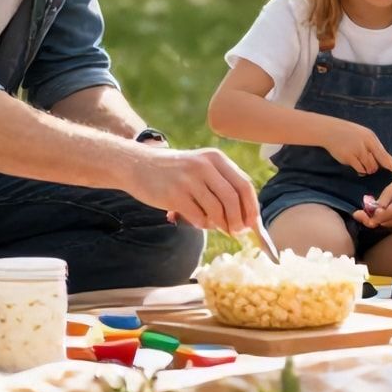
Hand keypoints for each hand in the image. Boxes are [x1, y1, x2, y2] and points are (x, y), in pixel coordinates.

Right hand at [129, 144, 259, 235]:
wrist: (138, 165)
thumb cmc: (175, 171)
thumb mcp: (201, 167)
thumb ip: (222, 185)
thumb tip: (246, 218)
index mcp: (215, 158)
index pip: (244, 185)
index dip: (251, 207)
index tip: (253, 224)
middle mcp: (204, 166)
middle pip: (233, 199)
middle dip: (238, 221)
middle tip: (236, 232)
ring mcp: (189, 180)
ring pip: (217, 211)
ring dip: (220, 224)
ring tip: (214, 225)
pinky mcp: (174, 195)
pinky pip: (199, 218)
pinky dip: (202, 224)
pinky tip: (196, 220)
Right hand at [322, 120, 391, 175]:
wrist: (331, 131)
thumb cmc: (350, 134)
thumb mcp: (364, 136)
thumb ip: (375, 147)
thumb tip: (389, 162)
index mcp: (370, 137)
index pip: (383, 153)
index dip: (389, 163)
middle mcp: (365, 144)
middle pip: (376, 163)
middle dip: (375, 167)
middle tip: (369, 165)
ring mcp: (357, 151)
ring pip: (369, 167)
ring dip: (368, 169)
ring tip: (362, 164)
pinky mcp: (348, 157)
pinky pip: (360, 169)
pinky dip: (361, 170)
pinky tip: (358, 167)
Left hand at [353, 179, 391, 229]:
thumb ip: (384, 198)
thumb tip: (376, 209)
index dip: (383, 214)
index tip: (371, 215)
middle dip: (375, 220)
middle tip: (359, 216)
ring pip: (390, 226)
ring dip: (375, 223)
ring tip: (362, 217)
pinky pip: (390, 227)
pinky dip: (379, 224)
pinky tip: (369, 220)